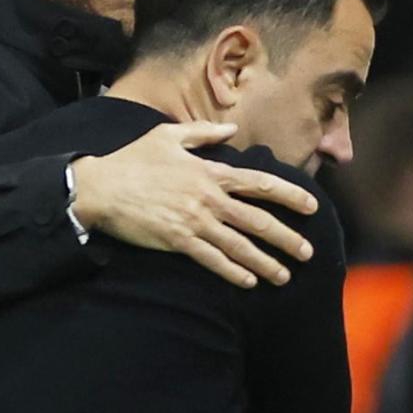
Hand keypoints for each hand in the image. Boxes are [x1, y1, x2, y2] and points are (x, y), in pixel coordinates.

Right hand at [68, 121, 317, 287]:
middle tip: (308, 252)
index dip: (289, 195)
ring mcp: (195, 222)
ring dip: (265, 262)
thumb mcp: (168, 135)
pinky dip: (232, 272)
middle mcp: (208, 198)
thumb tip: (230, 130)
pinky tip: (248, 283)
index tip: (311, 206)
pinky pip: (212, 260)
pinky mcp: (178, 241)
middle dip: (286, 238)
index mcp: (210, 172)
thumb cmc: (133, 159)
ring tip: (285, 275)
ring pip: (239, 245)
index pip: (259, 184)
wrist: (101, 186)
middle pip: (257, 220)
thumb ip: (203, 133)